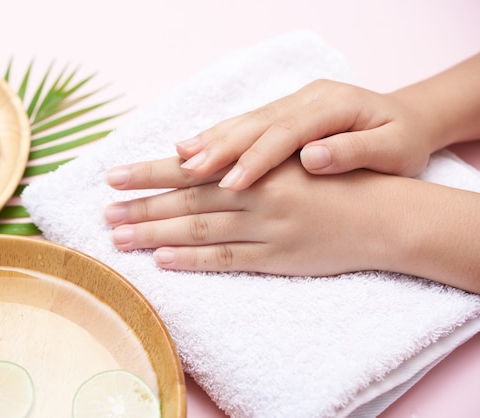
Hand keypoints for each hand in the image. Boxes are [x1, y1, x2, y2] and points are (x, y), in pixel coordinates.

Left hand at [104, 154, 406, 276]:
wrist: (381, 214)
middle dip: (141, 206)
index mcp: (255, 166)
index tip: (113, 177)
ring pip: (200, 230)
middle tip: (104, 213)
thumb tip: (189, 157)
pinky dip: (194, 260)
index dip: (149, 173)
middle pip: (186, 200)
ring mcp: (265, 229)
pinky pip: (228, 260)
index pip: (190, 169)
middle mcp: (255, 195)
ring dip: (156, 233)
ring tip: (119, 238)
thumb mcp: (286, 158)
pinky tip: (163, 260)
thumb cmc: (331, 179)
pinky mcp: (276, 258)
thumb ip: (240, 159)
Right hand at [175, 79, 436, 190]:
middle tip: (187, 170)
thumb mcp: (394, 149)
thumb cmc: (402, 140)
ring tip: (178, 159)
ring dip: (210, 141)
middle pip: (256, 122)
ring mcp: (293, 103)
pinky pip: (245, 124)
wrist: (408, 119)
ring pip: (245, 121)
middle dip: (219, 147)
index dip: (258, 158)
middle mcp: (308, 99)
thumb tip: (312, 157)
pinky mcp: (283, 113)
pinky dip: (217, 136)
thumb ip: (354, 151)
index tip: (233, 184)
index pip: (288, 132)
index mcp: (336, 105)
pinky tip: (191, 149)